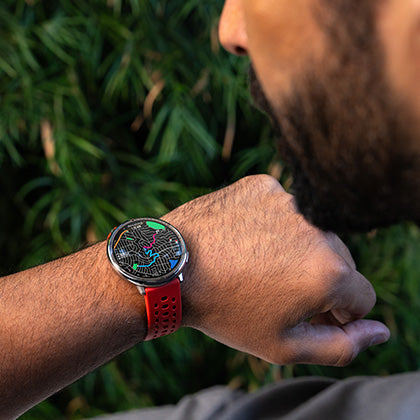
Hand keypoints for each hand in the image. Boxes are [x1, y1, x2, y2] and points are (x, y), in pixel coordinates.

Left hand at [163, 175, 389, 365]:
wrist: (168, 268)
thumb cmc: (224, 310)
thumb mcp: (282, 346)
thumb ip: (341, 345)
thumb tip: (381, 331)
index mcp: (329, 271)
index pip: (362, 295)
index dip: (338, 312)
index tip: (309, 313)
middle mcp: (317, 228)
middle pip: (341, 261)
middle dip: (320, 280)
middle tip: (279, 291)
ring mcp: (289, 201)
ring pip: (313, 232)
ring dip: (298, 249)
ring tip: (258, 264)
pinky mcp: (263, 185)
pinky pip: (284, 208)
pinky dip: (273, 224)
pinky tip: (246, 239)